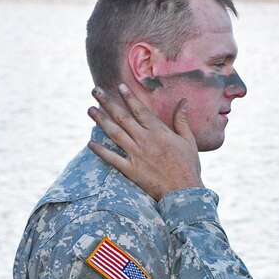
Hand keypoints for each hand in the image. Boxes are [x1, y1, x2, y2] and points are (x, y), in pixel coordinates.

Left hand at [88, 84, 203, 200]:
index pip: (140, 110)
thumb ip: (182, 120)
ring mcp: (137, 155)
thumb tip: (184, 101)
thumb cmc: (188, 166)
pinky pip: (112, 159)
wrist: (184, 192)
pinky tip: (90, 143)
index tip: (119, 85)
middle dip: (108, 102)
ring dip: (101, 121)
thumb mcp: (189, 141)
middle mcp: (145, 140)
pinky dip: (101, 151)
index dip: (128, 97)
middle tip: (96, 90)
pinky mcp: (131, 170)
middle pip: (123, 117)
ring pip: (115, 134)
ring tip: (90, 110)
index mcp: (159, 132)